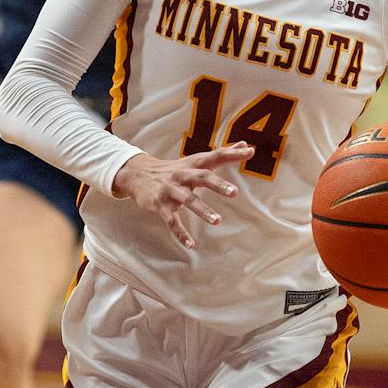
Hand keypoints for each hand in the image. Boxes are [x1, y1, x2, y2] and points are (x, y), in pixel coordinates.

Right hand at [114, 144, 253, 247]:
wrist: (138, 174)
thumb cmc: (174, 169)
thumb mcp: (195, 160)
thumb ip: (221, 154)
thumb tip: (245, 144)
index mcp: (193, 164)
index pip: (214, 156)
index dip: (231, 153)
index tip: (249, 151)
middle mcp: (182, 175)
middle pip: (201, 177)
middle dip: (217, 184)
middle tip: (235, 193)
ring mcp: (170, 190)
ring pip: (187, 199)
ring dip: (202, 210)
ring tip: (217, 221)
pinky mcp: (160, 205)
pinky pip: (171, 220)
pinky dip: (180, 233)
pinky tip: (191, 244)